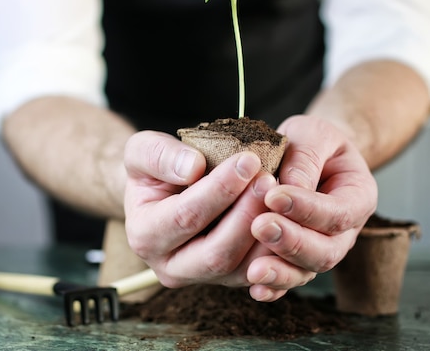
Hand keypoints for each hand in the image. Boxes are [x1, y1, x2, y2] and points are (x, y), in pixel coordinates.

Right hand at [123, 130, 277, 288]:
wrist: (165, 189)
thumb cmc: (155, 169)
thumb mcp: (143, 150)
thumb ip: (160, 155)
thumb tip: (193, 167)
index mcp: (144, 235)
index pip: (186, 216)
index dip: (220, 189)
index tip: (247, 160)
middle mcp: (169, 266)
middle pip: (215, 253)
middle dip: (246, 214)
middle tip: (268, 179)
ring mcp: (200, 278)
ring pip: (240, 268)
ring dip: (264, 232)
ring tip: (279, 193)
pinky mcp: (227, 280)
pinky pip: (256, 272)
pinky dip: (274, 249)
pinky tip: (286, 216)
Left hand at [247, 115, 377, 300]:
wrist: (309, 156)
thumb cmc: (313, 143)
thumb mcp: (313, 133)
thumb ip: (306, 156)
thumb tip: (291, 187)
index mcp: (356, 197)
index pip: (338, 212)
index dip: (307, 209)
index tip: (274, 196)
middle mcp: (343, 231)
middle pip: (326, 251)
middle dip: (293, 242)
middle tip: (261, 226)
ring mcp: (320, 249)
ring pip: (307, 271)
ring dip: (280, 271)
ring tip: (254, 268)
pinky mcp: (295, 260)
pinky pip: (288, 280)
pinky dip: (273, 287)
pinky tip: (255, 287)